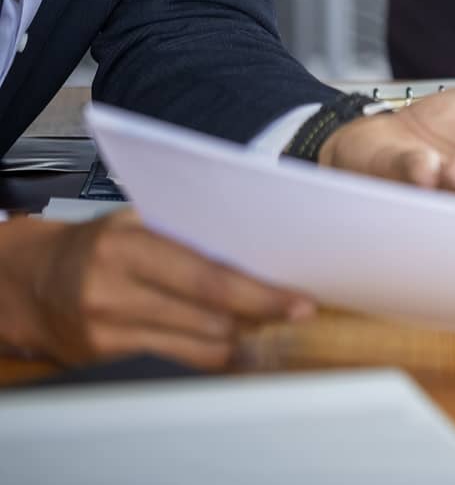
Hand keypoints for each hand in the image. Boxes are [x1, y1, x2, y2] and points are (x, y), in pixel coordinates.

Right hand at [0, 212, 312, 369]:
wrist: (31, 281)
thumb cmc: (98, 245)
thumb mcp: (138, 221)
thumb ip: (190, 229)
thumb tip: (260, 241)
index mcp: (127, 246)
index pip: (208, 276)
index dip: (259, 293)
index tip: (297, 301)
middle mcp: (114, 290)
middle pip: (209, 315)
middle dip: (261, 316)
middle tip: (297, 312)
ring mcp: (107, 328)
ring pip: (198, 344)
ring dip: (242, 339)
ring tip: (273, 327)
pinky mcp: (104, 356)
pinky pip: (176, 360)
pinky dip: (213, 355)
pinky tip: (236, 347)